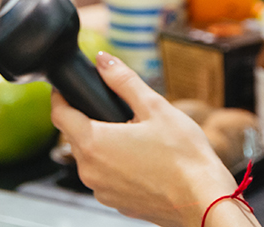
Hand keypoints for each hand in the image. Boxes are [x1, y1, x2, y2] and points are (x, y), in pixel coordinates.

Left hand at [51, 53, 254, 226]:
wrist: (204, 201)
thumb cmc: (183, 157)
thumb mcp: (154, 106)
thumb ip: (123, 80)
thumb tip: (103, 60)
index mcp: (94, 144)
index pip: (59, 114)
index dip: (60, 96)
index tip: (67, 86)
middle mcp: (91, 172)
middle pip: (74, 135)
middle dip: (87, 117)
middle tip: (112, 105)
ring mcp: (102, 191)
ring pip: (90, 156)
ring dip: (102, 140)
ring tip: (132, 130)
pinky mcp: (116, 203)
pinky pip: (105, 175)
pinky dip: (114, 162)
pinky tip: (140, 155)